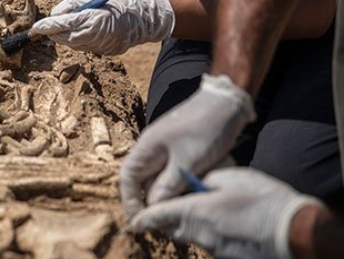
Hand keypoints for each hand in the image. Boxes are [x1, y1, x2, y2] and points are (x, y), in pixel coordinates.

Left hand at [30, 0, 174, 54]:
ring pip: (71, 45)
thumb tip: (53, 15)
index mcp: (95, 18)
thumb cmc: (115, 5)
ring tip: (61, 28)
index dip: (48, 26)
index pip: (65, 23)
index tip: (36, 27)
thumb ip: (72, 6)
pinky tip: (75, 33)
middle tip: (44, 26)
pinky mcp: (102, 52)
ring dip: (62, 37)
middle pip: (65, 38)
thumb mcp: (93, 0)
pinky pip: (81, 48)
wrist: (140, 21)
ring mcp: (100, 46)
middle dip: (53, 32)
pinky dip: (73, 41)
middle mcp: (96, 34)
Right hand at [120, 74, 255, 219]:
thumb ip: (169, 186)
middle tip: (169, 219)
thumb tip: (154, 208)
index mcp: (146, 148)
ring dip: (175, 191)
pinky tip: (201, 183)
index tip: (140, 221)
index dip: (131, 201)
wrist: (227, 102)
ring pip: (163, 179)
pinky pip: (178, 173)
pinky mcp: (182, 151)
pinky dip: (187, 181)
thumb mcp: (188, 162)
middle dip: (156, 200)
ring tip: (188, 201)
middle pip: (145, 182)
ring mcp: (167, 150)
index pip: (128, 179)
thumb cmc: (205, 127)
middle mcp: (152, 150)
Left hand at [130, 168, 321, 258]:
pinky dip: (212, 234)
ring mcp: (214, 249)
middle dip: (169, 220)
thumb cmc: (263, 200)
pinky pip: (212, 244)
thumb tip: (196, 183)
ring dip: (193, 226)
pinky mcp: (227, 256)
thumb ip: (206, 180)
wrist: (294, 231)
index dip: (144, 218)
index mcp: (195, 211)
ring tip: (211, 211)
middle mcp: (199, 233)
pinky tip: (229, 224)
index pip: (158, 216)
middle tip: (174, 207)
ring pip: (193, 237)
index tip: (134, 221)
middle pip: (173, 228)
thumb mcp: (231, 177)